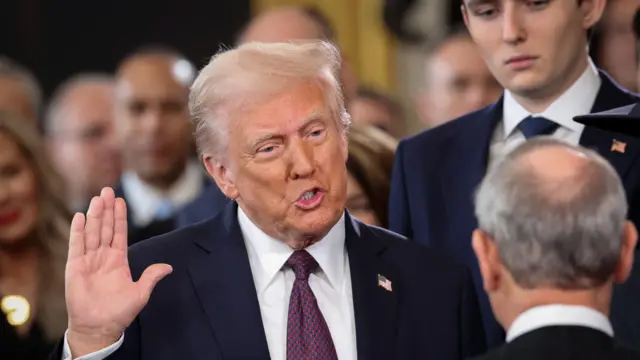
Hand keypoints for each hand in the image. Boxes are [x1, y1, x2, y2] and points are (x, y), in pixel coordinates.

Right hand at [65, 188, 172, 355]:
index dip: (119, 217)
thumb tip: (169, 267)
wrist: (99, 327)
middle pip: (104, 228)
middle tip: (107, 190)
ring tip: (97, 198)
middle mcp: (103, 257)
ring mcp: (88, 261)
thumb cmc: (119, 312)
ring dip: (94, 216)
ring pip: (92, 233)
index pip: (119, 233)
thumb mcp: (140, 293)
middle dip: (106, 210)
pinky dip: (78, 231)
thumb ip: (151, 277)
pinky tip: (80, 217)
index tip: (120, 200)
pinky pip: (76, 246)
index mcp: (118, 260)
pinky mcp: (75, 267)